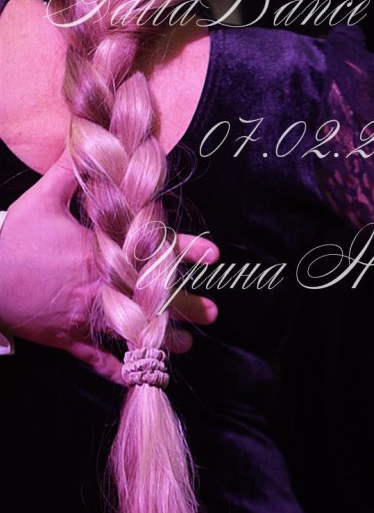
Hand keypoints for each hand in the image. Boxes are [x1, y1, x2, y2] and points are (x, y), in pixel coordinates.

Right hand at [0, 153, 219, 382]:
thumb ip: (71, 171)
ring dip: (160, 340)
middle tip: (214, 311)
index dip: (185, 250)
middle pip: (150, 297)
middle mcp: (98, 286)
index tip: (214, 255)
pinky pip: (96, 359)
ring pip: (131, 331)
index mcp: (98, 251)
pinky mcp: (67, 338)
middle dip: (185, 305)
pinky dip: (117, 369)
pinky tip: (138, 374)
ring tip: (186, 346)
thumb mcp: (41, 199)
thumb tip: (90, 139)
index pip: (150, 249)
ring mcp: (84, 315)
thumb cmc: (12, 239)